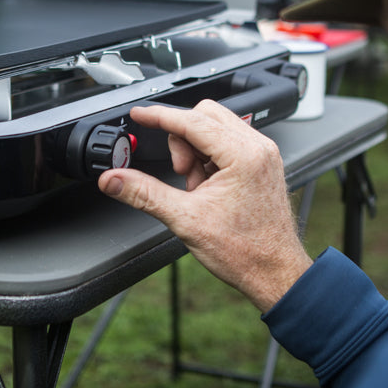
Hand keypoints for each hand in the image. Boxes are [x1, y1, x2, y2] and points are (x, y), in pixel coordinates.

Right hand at [98, 100, 311, 311]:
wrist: (274, 272)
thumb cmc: (245, 251)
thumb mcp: (185, 219)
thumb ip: (144, 193)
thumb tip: (114, 179)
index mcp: (244, 155)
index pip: (192, 120)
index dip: (159, 116)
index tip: (140, 115)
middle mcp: (258, 148)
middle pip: (205, 116)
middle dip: (182, 141)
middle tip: (180, 173)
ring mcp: (263, 154)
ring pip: (215, 129)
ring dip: (195, 151)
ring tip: (197, 188)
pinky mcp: (262, 163)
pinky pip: (227, 143)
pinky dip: (209, 159)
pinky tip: (208, 188)